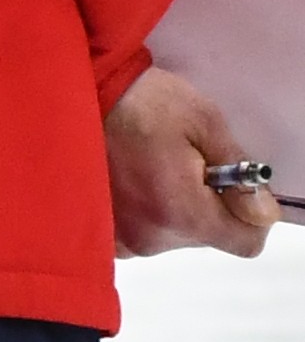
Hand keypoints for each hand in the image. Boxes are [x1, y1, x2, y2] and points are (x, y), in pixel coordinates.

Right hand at [103, 63, 275, 259]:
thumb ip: (240, 172)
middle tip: (185, 165)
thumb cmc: (143, 104)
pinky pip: (146, 234)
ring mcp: (123, 242)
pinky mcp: (104, 237)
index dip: (250, 215)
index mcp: (181, 212)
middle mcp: (151, 238)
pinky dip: (148, 213)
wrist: (78, 98)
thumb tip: (263, 212)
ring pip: (176, 235)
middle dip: (208, 205)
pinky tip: (133, 183)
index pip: (244, 243)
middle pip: (207, 237)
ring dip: (175, 208)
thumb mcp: (206, 123)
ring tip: (153, 169)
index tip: (236, 186)